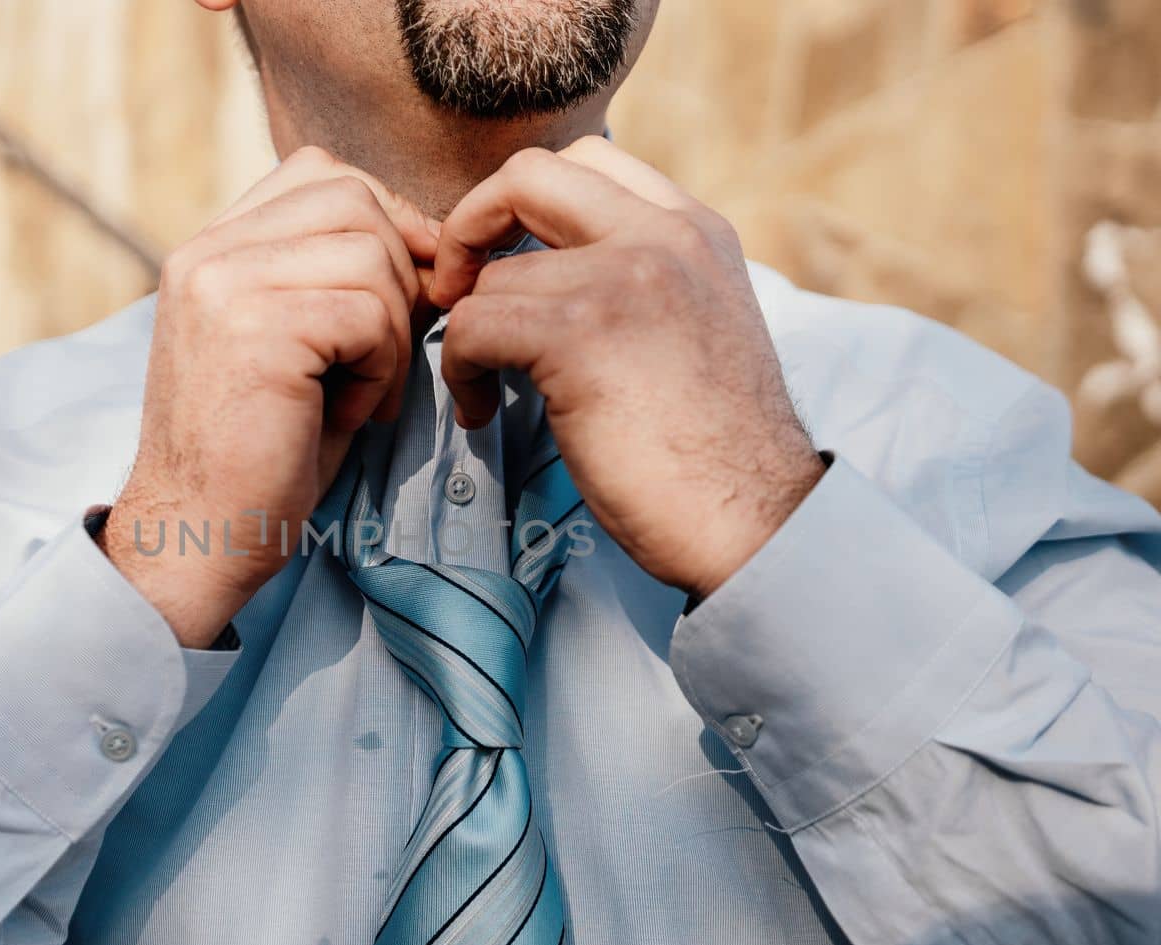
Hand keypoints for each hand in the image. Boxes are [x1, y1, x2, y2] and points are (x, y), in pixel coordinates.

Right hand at [103, 147, 438, 646]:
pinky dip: (380, 370)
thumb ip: (337, 279)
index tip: (395, 301)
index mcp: (211, 249)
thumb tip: (434, 244)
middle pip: (354, 198)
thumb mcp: (298, 346)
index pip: (320, 174)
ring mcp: (224, 284)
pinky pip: (369, 314)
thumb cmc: (261, 455)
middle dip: (398, 275)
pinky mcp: (255, 328)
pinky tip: (346, 415)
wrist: (198, 537)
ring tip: (357, 394)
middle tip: (382, 358)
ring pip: (370, 254)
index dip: (383, 224)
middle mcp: (207, 252)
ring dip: (391, 332)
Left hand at [430, 136, 824, 599]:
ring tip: (485, 387)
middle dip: (469, 227)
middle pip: (526, 175)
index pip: (585, 159)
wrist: (753, 519)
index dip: (521, 203)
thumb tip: (550, 272)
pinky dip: (459, 371)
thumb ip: (641, 280)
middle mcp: (662, 237)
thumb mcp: (698, 326)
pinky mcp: (578, 334)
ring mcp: (622, 278)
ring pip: (491, 277)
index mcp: (693, 231)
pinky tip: (483, 411)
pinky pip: (471, 326)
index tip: (503, 261)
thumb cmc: (715, 450)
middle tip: (458, 293)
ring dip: (467, 335)